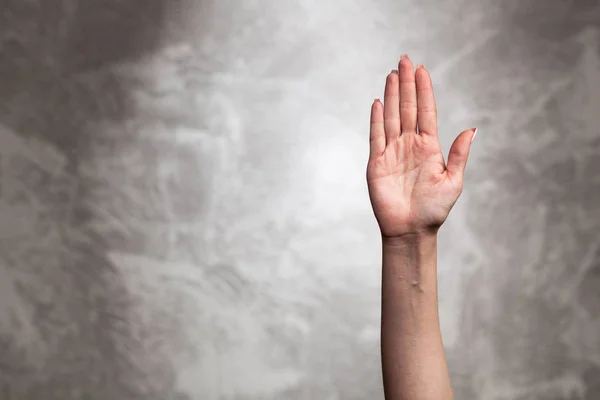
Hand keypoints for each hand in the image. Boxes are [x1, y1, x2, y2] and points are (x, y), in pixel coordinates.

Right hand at [367, 55, 476, 239]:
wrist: (411, 231)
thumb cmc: (434, 210)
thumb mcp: (453, 181)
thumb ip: (459, 154)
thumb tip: (472, 128)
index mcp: (429, 147)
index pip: (426, 112)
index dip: (424, 90)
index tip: (421, 70)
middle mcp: (410, 145)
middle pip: (408, 108)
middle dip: (406, 84)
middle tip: (404, 60)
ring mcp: (392, 152)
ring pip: (391, 117)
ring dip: (392, 95)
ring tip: (391, 74)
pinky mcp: (376, 163)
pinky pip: (376, 136)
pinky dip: (376, 119)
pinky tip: (378, 102)